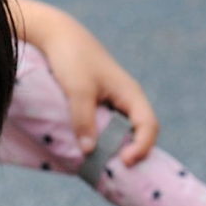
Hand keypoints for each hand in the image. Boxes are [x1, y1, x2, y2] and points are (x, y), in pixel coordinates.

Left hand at [10, 0, 158, 163]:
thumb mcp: (77, 89)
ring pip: (122, 131)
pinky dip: (102, 140)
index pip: (149, 126)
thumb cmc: (72, 58)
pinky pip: (107, 126)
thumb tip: (88, 151)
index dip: (141, 147)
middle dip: (132, 152)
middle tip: (114, 171)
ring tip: (101, 165)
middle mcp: (126, 99)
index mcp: (130, 94)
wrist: (57, 34)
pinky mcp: (99, 102)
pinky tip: (89, 150)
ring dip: (115, 148)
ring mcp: (113, 101)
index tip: (123, 161)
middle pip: (139, 132)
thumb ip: (83, 119)